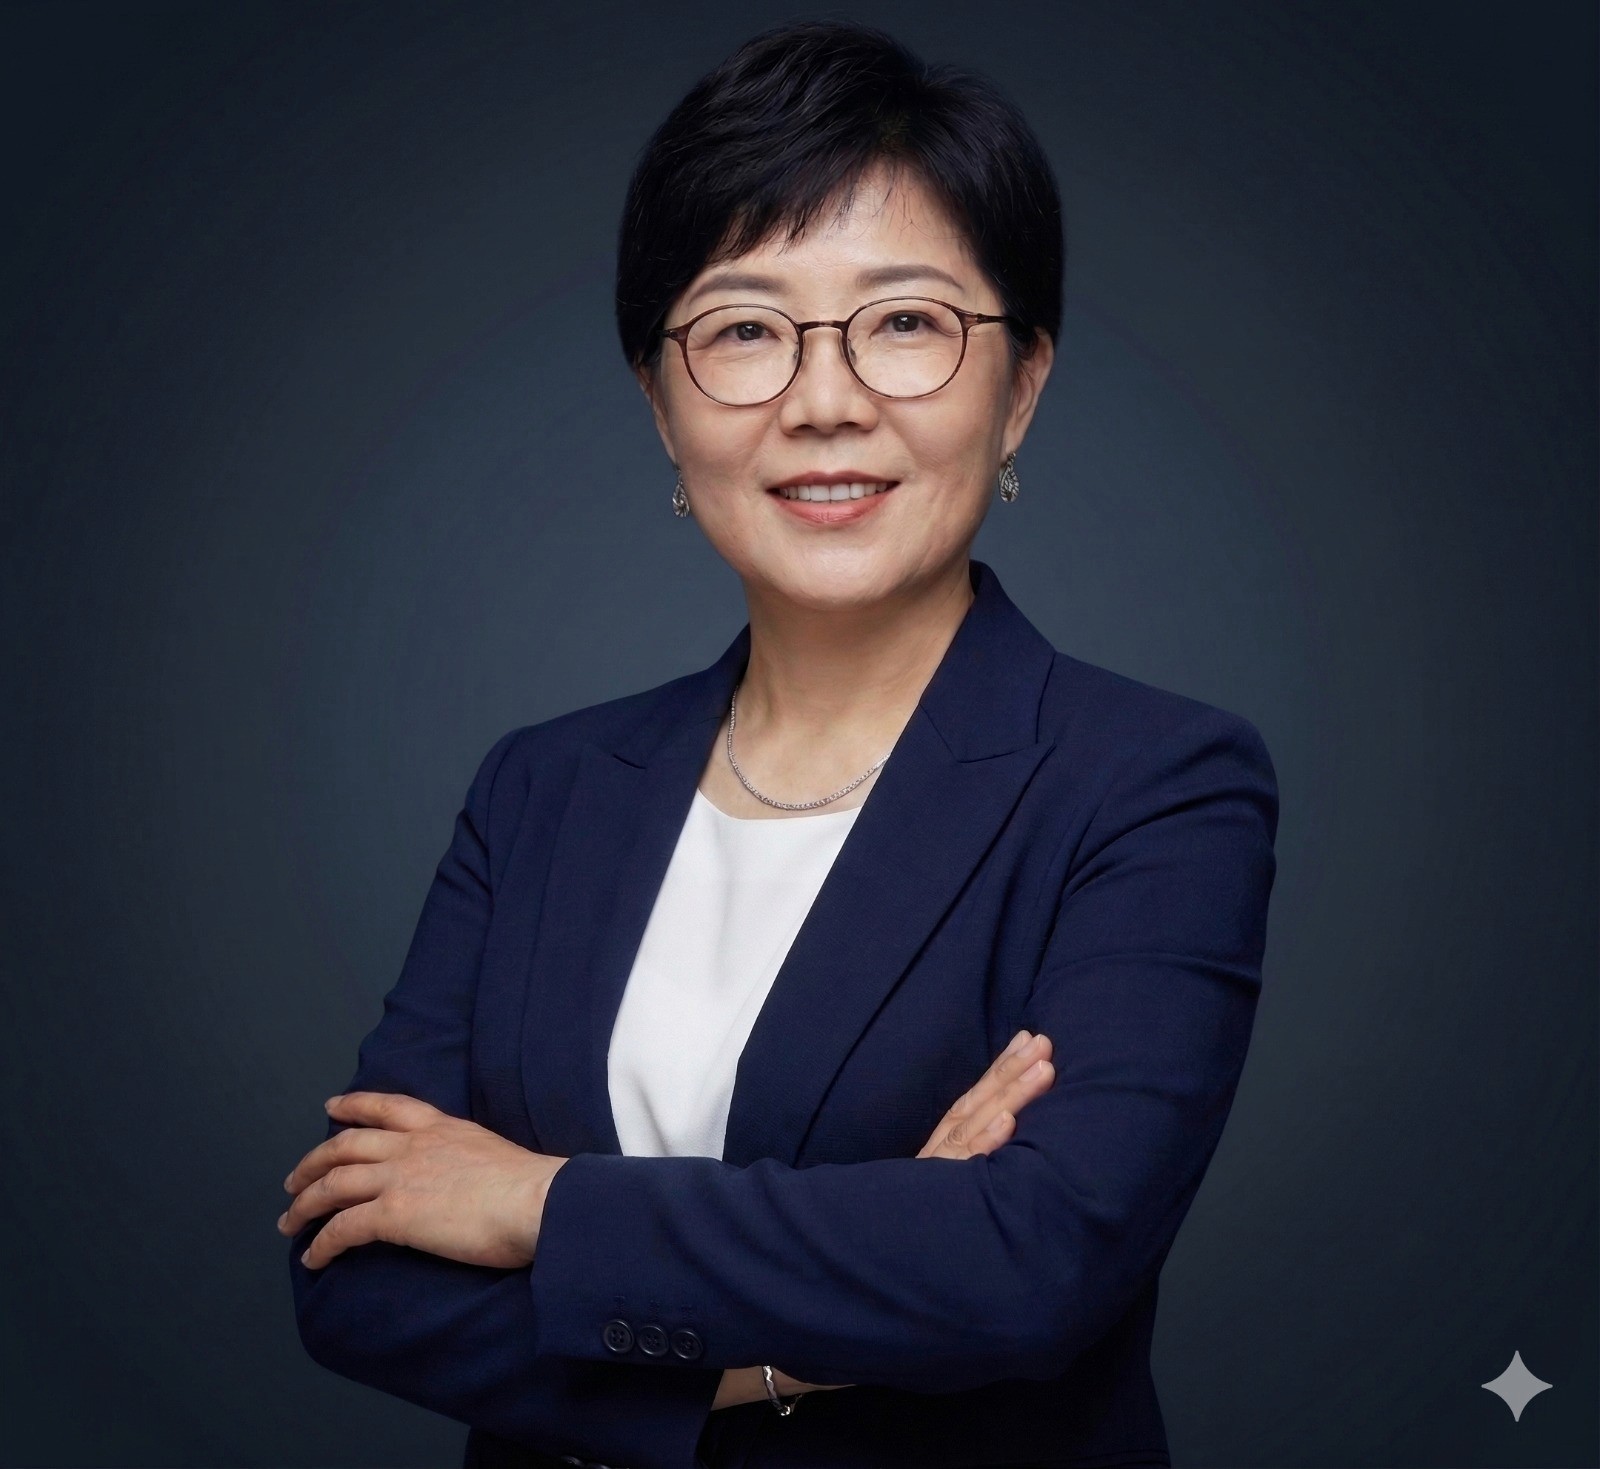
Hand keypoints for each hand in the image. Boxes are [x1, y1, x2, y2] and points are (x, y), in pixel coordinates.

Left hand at [278, 1091, 567, 1270]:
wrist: (537, 1201)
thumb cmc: (530, 1186)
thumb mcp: (491, 1153)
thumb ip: (465, 1158)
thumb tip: (464, 1179)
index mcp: (440, 1127)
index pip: (387, 1107)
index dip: (354, 1105)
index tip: (332, 1106)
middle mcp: (413, 1145)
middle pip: (345, 1145)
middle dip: (313, 1162)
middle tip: (294, 1180)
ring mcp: (400, 1177)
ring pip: (333, 1184)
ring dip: (305, 1204)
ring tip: (289, 1221)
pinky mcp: (394, 1214)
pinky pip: (342, 1228)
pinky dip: (321, 1244)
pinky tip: (313, 1258)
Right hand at [713, 1032, 1055, 1406]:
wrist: (841, 1276)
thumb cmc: (900, 1236)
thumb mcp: (931, 1196)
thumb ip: (955, 1167)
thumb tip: (1000, 1140)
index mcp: (934, 1155)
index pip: (969, 1104)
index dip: (999, 1071)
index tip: (1029, 1040)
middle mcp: (932, 1161)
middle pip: (974, 1106)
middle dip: (1011, 1072)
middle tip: (1044, 1042)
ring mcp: (930, 1181)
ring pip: (972, 1129)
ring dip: (1009, 1095)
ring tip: (1042, 1070)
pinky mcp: (928, 1203)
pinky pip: (958, 1171)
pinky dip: (983, 1143)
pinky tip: (1006, 1122)